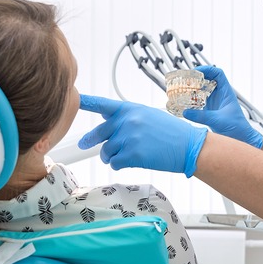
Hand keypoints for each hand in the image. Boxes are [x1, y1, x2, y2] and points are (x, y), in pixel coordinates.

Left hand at [78, 94, 207, 176]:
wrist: (189, 146)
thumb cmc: (171, 132)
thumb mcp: (148, 115)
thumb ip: (127, 116)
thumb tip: (106, 118)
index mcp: (130, 109)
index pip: (102, 104)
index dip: (86, 102)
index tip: (73, 98)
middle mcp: (127, 121)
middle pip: (98, 133)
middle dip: (92, 141)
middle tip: (84, 144)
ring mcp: (128, 137)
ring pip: (105, 151)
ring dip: (111, 156)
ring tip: (124, 156)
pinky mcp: (132, 154)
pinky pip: (114, 163)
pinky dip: (119, 165)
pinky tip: (131, 162)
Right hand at [182, 66, 262, 148]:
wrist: (241, 138)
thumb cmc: (237, 127)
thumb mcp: (218, 120)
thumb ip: (201, 116)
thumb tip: (186, 112)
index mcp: (226, 92)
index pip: (218, 74)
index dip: (207, 69)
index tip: (196, 71)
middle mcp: (220, 95)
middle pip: (208, 80)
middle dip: (196, 78)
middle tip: (185, 79)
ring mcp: (215, 102)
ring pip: (203, 90)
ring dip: (193, 88)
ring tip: (183, 88)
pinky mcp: (210, 110)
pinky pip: (200, 101)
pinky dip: (192, 100)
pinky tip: (185, 102)